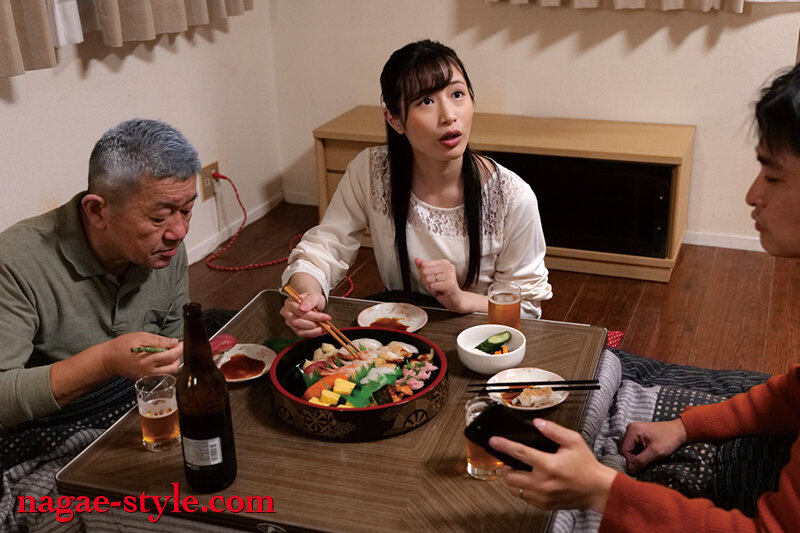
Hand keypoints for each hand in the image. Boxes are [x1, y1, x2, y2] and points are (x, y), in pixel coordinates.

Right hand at [100, 332, 181, 379]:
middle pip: (173, 367)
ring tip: (168, 353)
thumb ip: (159, 340)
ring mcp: (148, 377)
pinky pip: (161, 375)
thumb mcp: (141, 337)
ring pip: (169, 373)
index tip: (181, 343)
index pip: (172, 356)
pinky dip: (165, 368)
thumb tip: (174, 342)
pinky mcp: (146, 380)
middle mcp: (149, 371)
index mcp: (148, 360)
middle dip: (178, 357)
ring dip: (172, 363)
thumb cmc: (122, 346)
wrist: (108, 360)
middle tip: (175, 348)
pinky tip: (161, 360)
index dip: (179, 348)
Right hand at [279, 290, 329, 336]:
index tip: (325, 317)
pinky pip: (301, 334)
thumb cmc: (312, 299)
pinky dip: (311, 333)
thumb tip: (303, 308)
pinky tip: (319, 330)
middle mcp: (287, 313)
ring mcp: (289, 322)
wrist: (312, 303)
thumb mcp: (314, 296)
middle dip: (313, 324)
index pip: (300, 311)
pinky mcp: (294, 328)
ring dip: (313, 330)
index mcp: (290, 303)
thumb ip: (309, 301)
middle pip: (297, 322)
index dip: (313, 316)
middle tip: (324, 323)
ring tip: (323, 327)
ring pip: (299, 330)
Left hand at [415, 258, 476, 312]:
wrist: (455, 299)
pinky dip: (434, 291)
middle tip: (435, 285)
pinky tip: (441, 292)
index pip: (424, 265)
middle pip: (425, 272)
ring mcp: (450, 275)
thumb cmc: (444, 288)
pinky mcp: (450, 284)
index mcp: (444, 263)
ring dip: (430, 287)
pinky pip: (432, 286)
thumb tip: (417, 260)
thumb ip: (424, 268)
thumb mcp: (432, 276)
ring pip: (428, 279)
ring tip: (438, 288)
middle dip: (426, 281)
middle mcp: (448, 267)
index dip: (423, 274)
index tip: (432, 279)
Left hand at [490, 418, 616, 512]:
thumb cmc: (586, 466)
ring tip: (517, 471)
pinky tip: (528, 481)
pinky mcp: (544, 505)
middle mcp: (543, 483)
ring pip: (514, 489)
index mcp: (549, 465)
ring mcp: (542, 496)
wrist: (598, 489)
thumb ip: (554, 431)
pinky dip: (521, 489)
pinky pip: (524, 498)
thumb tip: (537, 423)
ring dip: (512, 479)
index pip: (520, 453)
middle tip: (508, 460)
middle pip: (510, 476)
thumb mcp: (573, 441)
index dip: (504, 445)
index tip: (493, 441)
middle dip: (505, 467)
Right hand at [619, 418, 687, 474]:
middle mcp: (630, 430)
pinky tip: (649, 455)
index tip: (641, 466)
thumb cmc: (669, 439)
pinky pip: (635, 448)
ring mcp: (634, 432)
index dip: (630, 461)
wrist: (680, 431)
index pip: (624, 451)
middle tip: (647, 463)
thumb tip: (630, 470)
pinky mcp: (638, 436)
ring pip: (630, 450)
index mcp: (632, 431)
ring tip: (649, 458)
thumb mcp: (656, 452)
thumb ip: (641, 461)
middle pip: (626, 450)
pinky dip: (640, 454)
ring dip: (638, 457)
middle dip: (634, 459)